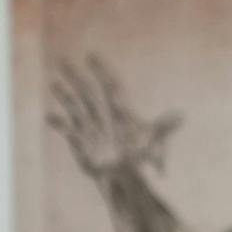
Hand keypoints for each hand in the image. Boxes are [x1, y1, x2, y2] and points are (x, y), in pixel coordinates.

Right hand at [47, 54, 180, 177]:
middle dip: (76, 77)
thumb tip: (181, 116)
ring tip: (54, 84)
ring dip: (65, 96)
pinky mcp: (81, 142)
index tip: (91, 56)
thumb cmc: (140, 157)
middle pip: (88, 92)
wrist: (125, 176)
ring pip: (75, 107)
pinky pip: (68, 130)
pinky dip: (59, 123)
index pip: (110, 87)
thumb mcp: (153, 143)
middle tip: (62, 59)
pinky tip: (50, 116)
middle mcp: (102, 116)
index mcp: (120, 112)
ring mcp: (90, 128)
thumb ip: (163, 128)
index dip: (102, 71)